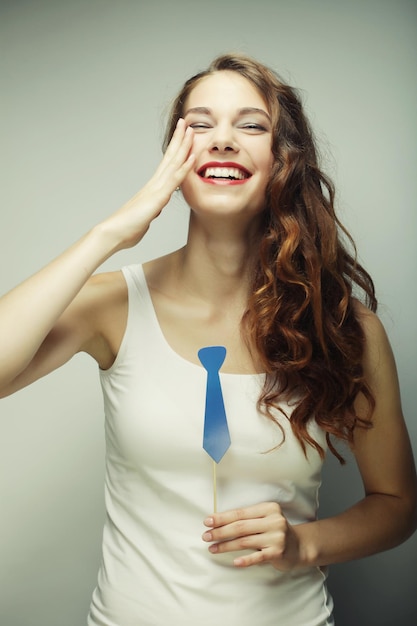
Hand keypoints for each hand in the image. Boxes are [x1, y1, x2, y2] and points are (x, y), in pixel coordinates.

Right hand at [102, 118, 194, 250]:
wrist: (114, 233)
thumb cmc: (127, 229)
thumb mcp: (145, 217)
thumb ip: (151, 210)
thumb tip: (154, 209)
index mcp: (152, 188)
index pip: (166, 164)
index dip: (175, 149)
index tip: (181, 136)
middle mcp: (154, 184)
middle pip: (169, 157)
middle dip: (179, 139)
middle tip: (185, 122)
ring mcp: (156, 189)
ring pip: (173, 163)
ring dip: (183, 146)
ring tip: (190, 129)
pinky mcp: (158, 198)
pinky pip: (175, 180)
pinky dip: (184, 167)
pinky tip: (193, 156)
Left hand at [202, 502, 302, 569]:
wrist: (299, 546)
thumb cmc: (275, 531)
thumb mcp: (265, 519)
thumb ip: (247, 519)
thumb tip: (218, 522)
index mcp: (268, 508)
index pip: (240, 513)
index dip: (222, 517)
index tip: (207, 521)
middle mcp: (273, 521)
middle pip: (241, 526)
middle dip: (220, 531)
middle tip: (206, 536)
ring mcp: (276, 537)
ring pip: (245, 541)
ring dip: (226, 546)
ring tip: (212, 548)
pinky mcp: (278, 552)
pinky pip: (258, 557)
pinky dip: (245, 559)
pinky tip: (235, 562)